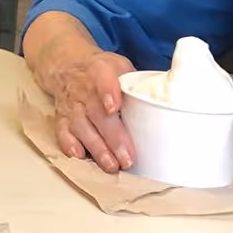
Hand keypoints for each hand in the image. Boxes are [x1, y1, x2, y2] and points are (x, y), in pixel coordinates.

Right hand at [44, 45, 135, 171]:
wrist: (69, 67)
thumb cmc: (103, 72)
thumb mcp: (121, 67)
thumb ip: (139, 83)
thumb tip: (171, 99)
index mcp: (100, 71)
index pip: (103, 80)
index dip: (107, 92)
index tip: (114, 107)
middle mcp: (83, 89)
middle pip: (96, 114)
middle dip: (112, 137)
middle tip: (127, 158)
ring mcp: (71, 105)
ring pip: (81, 127)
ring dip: (96, 148)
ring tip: (111, 165)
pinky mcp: (61, 118)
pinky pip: (62, 132)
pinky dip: (69, 144)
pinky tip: (79, 155)